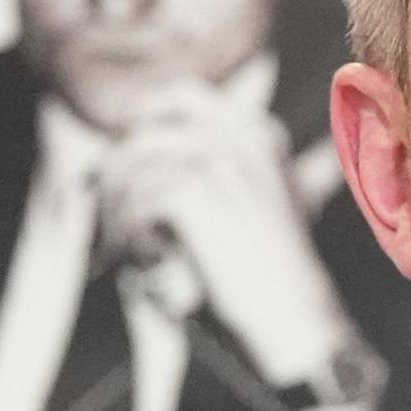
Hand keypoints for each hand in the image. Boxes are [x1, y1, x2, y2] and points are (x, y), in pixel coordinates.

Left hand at [89, 82, 362, 388]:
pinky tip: (150, 258)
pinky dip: (130, 233)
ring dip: (118, 210)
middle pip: (143, 132)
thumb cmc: (272, 270)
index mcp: (256, 132)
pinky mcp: (195, 193)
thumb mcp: (268, 204)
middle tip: (117, 216)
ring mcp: (217, 161)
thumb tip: (166, 157)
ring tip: (129, 244)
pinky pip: (136, 199)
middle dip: (119, 173)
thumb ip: (229, 168)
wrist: (292, 314)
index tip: (132, 169)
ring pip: (132, 166)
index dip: (142, 127)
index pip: (178, 95)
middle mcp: (238, 136)